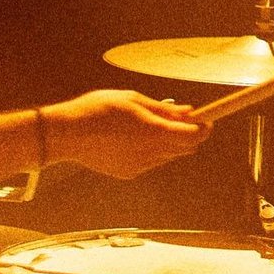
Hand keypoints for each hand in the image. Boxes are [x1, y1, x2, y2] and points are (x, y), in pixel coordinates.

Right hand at [41, 89, 209, 178]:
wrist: (68, 133)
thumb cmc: (97, 110)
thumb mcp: (133, 99)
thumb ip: (163, 108)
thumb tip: (187, 111)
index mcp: (155, 132)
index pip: (194, 135)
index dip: (204, 127)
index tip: (206, 119)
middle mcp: (151, 153)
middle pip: (185, 148)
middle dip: (188, 134)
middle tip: (180, 119)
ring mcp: (140, 166)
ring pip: (168, 155)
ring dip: (168, 142)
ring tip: (148, 125)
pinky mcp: (129, 173)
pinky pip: (150, 162)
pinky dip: (151, 151)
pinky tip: (131, 138)